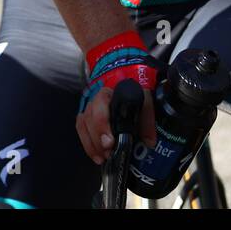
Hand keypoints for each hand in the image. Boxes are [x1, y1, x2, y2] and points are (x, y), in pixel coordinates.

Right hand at [75, 32, 157, 164]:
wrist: (122, 72)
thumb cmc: (134, 87)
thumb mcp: (144, 97)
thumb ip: (147, 118)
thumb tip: (149, 142)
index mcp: (110, 91)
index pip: (102, 104)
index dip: (103, 123)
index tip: (110, 141)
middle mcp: (95, 98)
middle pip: (90, 117)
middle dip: (98, 137)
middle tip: (108, 151)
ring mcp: (89, 106)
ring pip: (83, 123)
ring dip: (92, 143)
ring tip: (104, 157)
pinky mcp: (86, 115)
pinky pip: (81, 129)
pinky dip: (87, 144)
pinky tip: (96, 156)